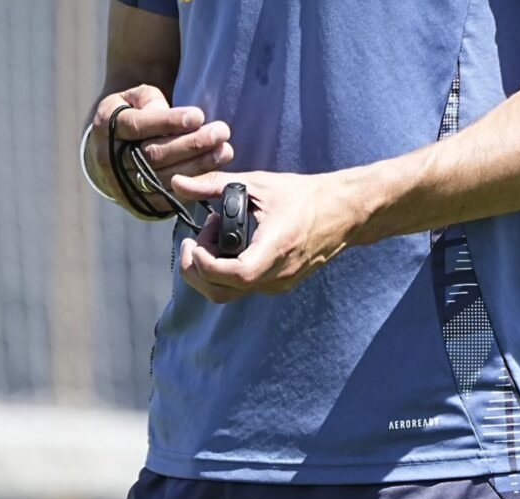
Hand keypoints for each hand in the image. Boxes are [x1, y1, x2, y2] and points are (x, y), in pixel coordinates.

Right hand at [85, 84, 234, 216]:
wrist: (110, 150)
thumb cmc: (132, 115)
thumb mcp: (134, 98)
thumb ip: (149, 100)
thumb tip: (167, 113)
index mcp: (108, 127)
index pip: (138, 126)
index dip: (168, 122)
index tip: (198, 115)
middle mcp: (110, 159)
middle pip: (154, 154)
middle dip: (191, 144)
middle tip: (221, 132)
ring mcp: (122, 185)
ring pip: (163, 177)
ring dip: (198, 166)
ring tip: (225, 151)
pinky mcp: (137, 203)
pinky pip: (167, 199)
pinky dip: (191, 188)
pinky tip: (213, 174)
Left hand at [171, 171, 360, 302]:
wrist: (342, 212)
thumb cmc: (304, 196)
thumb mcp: (258, 184)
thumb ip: (214, 184)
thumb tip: (177, 183)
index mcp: (275, 249)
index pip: (233, 276)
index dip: (205, 264)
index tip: (195, 241)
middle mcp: (277, 274)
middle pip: (221, 293)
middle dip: (197, 270)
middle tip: (194, 242)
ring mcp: (280, 283)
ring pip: (229, 293)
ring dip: (211, 270)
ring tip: (214, 237)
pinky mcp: (280, 284)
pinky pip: (243, 287)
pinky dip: (226, 271)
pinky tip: (230, 243)